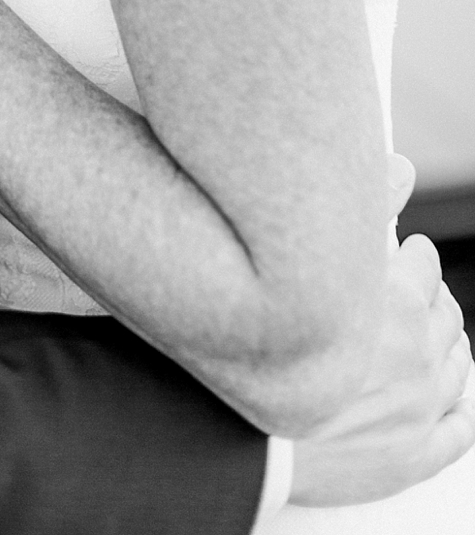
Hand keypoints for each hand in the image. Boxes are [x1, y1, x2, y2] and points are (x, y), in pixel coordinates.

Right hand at [290, 234, 474, 504]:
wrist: (251, 439)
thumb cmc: (263, 360)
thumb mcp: (302, 288)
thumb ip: (338, 269)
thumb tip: (352, 255)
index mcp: (397, 307)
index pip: (426, 266)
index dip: (417, 254)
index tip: (413, 250)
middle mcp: (419, 355)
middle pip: (447, 315)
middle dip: (435, 298)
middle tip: (421, 293)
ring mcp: (422, 408)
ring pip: (458, 366)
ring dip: (449, 346)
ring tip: (436, 340)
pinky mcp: (417, 454)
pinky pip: (460, 429)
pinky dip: (461, 409)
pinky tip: (454, 401)